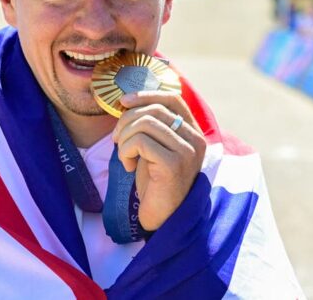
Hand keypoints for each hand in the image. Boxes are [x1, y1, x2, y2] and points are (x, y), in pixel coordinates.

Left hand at [112, 91, 206, 231]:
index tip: (123, 102)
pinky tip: (129, 167)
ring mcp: (187, 151)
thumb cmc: (154, 182)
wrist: (161, 217)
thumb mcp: (154, 146)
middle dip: (127, 120)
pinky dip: (126, 151)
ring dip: (125, 137)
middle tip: (117, 139)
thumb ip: (151, 125)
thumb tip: (128, 101)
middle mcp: (196, 139)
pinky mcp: (174, 164)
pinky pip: (140, 142)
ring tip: (124, 154)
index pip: (173, 99)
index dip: (146, 94)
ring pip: (145, 123)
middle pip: (154, 110)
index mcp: (193, 132)